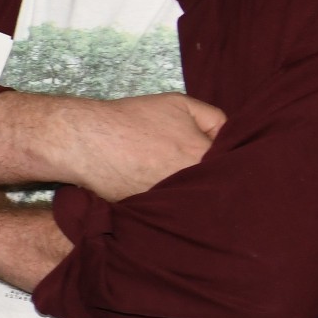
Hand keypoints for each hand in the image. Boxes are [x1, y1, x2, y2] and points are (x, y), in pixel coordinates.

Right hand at [58, 92, 225, 199]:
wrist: (87, 141)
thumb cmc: (132, 119)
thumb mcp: (179, 103)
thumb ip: (214, 117)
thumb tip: (228, 136)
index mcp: (201, 156)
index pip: (231, 161)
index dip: (224, 154)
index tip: (209, 150)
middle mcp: (189, 184)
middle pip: (212, 183)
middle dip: (207, 174)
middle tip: (189, 161)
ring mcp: (167, 202)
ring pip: (190, 197)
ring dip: (188, 189)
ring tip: (169, 172)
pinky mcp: (148, 213)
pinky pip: (167, 207)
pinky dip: (165, 199)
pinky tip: (152, 184)